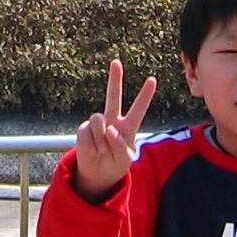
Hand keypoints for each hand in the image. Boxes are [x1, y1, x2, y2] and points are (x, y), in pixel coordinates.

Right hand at [69, 57, 156, 200]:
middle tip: (116, 61)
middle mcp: (113, 121)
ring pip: (98, 119)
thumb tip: (109, 129)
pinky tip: (94, 151)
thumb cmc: (115, 164)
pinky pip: (87, 132)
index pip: (139, 108)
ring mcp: (98, 124)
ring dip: (100, 136)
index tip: (152, 79)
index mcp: (128, 126)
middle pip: (114, 96)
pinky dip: (91, 143)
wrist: (98, 174)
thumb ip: (120, 144)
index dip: (145, 95)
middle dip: (115, 79)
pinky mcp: (84, 130)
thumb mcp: (124, 158)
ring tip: (102, 150)